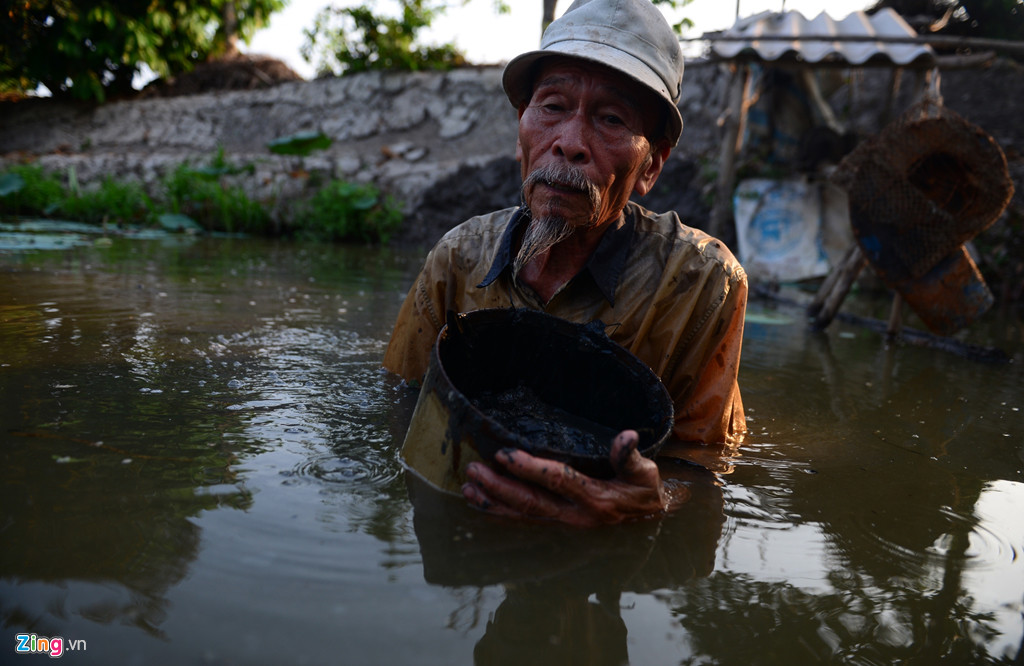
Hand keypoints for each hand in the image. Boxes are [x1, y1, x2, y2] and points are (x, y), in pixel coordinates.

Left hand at [461, 430, 668, 526]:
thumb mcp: (646, 472)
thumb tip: (626, 437)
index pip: (557, 480)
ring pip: (523, 514)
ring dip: (493, 502)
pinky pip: (525, 520)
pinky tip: (480, 502)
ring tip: (468, 488)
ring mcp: (564, 522)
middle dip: (499, 487)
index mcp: (596, 499)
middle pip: (531, 502)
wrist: (648, 521)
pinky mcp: (557, 523)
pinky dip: (501, 512)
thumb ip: (632, 457)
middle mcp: (576, 515)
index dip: (529, 468)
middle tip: (474, 470)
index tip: (505, 454)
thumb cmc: (644, 490)